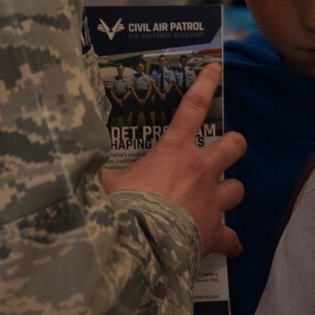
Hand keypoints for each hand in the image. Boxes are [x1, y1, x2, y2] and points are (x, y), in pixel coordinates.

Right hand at [103, 62, 246, 257]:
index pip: (191, 108)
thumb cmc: (119, 207)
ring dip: (229, 192)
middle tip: (226, 149)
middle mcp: (200, 171)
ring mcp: (212, 202)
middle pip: (234, 146)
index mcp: (174, 152)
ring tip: (219, 199)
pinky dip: (230, 241)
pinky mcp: (215, 232)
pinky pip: (232, 237)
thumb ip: (99, 167)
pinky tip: (227, 245)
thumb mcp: (102, 180)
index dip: (205, 85)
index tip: (217, 69)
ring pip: (238, 189)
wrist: (137, 245)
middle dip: (233, 145)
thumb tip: (76, 157)